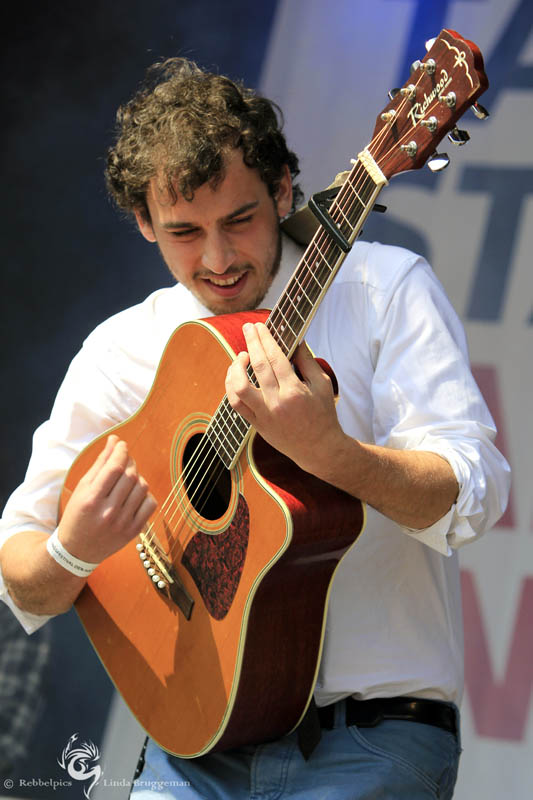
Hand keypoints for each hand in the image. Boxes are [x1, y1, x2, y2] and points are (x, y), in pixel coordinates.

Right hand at [58, 435, 156, 563]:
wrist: (77, 551)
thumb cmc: (77, 515)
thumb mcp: (82, 488)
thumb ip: (100, 464)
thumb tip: (115, 441)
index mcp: (91, 500)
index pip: (114, 468)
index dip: (121, 451)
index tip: (122, 445)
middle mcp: (108, 512)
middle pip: (130, 476)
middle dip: (130, 461)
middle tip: (125, 459)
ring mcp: (123, 523)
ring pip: (142, 487)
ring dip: (138, 477)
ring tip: (128, 478)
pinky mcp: (134, 531)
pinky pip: (151, 504)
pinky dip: (145, 494)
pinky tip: (134, 494)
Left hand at [225, 322, 344, 474]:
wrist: (318, 449)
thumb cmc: (323, 414)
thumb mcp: (322, 384)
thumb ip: (307, 361)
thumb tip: (295, 339)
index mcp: (294, 391)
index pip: (274, 357)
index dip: (265, 338)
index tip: (259, 326)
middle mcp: (276, 403)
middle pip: (257, 366)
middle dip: (251, 342)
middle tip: (248, 328)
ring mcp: (264, 415)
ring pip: (238, 388)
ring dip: (235, 368)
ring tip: (242, 356)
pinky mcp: (257, 425)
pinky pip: (236, 405)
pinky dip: (231, 387)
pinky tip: (236, 376)